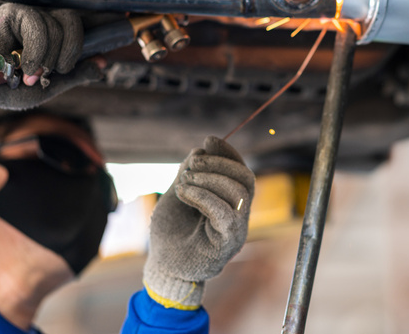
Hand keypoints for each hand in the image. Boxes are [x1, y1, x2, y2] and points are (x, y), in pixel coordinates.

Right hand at [0, 3, 101, 108]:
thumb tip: (102, 63)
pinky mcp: (16, 12)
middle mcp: (48, 24)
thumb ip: (76, 74)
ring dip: (51, 56)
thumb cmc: (7, 85)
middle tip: (57, 69)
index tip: (125, 16)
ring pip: (62, 25)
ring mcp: (33, 16)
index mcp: (59, 40)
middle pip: (78, 22)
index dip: (105, 19)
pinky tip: (26, 65)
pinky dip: (37, 50)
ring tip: (32, 72)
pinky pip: (41, 25)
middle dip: (74, 49)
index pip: (87, 23)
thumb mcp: (50, 86)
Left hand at [143, 136, 254, 309]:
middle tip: (192, 164)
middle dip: (219, 164)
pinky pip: (226, 213)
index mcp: (231, 202)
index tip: (210, 140)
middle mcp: (240, 215)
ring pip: (239, 193)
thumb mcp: (179, 194)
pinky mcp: (228, 244)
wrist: (163, 268)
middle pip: (245, 179)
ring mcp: (237, 230)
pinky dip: (205, 196)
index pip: (241, 172)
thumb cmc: (170, 234)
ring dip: (210, 179)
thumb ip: (191, 172)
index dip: (229, 154)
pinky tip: (185, 193)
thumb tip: (203, 148)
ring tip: (184, 182)